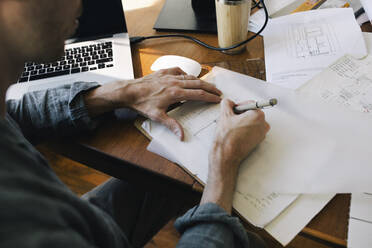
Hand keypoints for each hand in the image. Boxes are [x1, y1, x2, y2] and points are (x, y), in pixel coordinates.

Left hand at [83, 67, 221, 139]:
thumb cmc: (142, 103)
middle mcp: (175, 82)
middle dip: (210, 88)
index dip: (209, 97)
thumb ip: (172, 125)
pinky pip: (178, 70)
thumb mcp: (157, 116)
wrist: (130, 91)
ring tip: (207, 85)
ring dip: (200, 80)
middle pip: (198, 83)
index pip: (198, 95)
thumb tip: (182, 136)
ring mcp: (169, 76)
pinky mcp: (163, 72)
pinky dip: (185, 73)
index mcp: (176, 93)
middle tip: (218, 91)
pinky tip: (186, 76)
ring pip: (189, 77)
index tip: (217, 99)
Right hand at [201, 98, 269, 212]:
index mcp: (258, 115)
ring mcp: (261, 134)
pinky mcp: (258, 141)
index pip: (249, 104)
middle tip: (231, 120)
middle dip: (241, 115)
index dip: (238, 107)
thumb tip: (228, 102)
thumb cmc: (227, 137)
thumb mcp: (224, 115)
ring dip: (242, 122)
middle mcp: (263, 124)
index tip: (233, 111)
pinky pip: (252, 131)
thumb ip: (227, 103)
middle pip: (252, 113)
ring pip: (251, 122)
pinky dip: (244, 130)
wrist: (226, 155)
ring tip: (232, 129)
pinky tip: (236, 135)